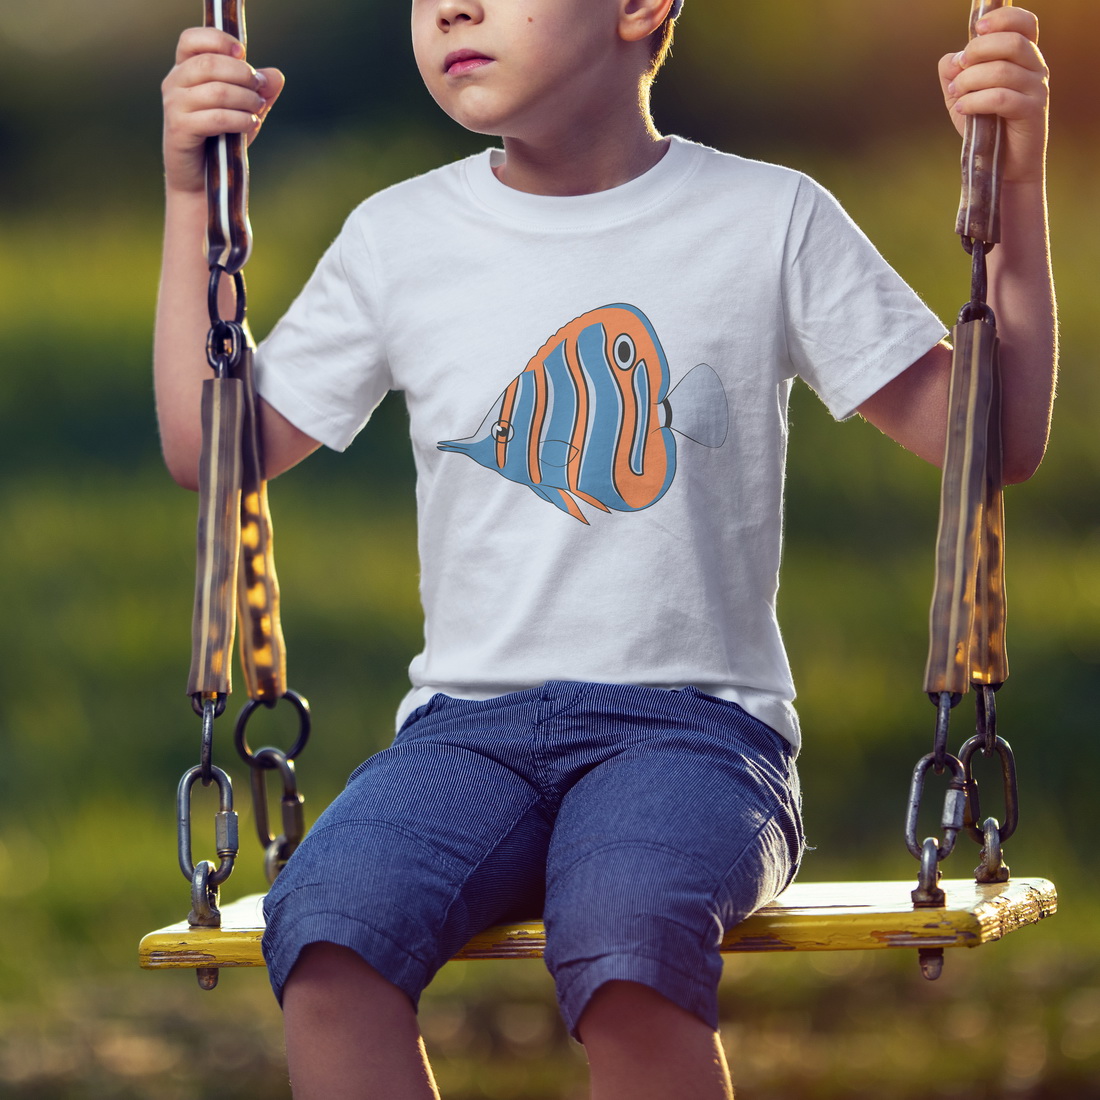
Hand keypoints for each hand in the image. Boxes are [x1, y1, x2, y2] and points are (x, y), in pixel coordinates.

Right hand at [162, 27, 284, 194]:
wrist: (204, 181)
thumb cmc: (222, 140)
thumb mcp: (244, 110)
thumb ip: (259, 91)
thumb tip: (276, 75)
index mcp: (185, 70)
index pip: (192, 39)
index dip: (219, 40)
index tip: (243, 54)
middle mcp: (174, 83)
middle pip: (210, 63)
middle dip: (243, 75)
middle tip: (260, 90)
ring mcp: (174, 105)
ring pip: (216, 90)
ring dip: (246, 99)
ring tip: (258, 110)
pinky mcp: (180, 129)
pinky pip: (216, 117)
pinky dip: (240, 119)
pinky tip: (252, 124)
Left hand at [938, 6, 1047, 185]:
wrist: (1001, 165)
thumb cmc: (984, 126)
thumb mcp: (962, 96)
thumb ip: (954, 74)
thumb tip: (951, 59)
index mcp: (1022, 57)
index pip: (1024, 23)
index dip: (1003, 18)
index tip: (977, 28)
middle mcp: (1035, 68)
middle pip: (1011, 43)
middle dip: (977, 52)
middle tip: (959, 70)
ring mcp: (1036, 89)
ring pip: (1003, 70)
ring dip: (970, 81)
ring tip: (956, 95)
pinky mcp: (1032, 112)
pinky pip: (1001, 98)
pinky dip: (974, 101)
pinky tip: (961, 108)